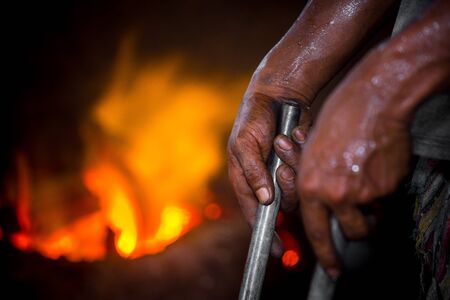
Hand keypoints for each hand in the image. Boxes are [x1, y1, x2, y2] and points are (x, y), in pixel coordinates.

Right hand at [227, 92, 309, 255]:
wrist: (277, 95)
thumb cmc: (253, 117)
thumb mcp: (244, 142)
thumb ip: (252, 171)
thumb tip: (265, 200)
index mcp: (246, 180)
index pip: (255, 214)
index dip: (266, 234)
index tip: (278, 252)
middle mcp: (266, 181)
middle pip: (283, 203)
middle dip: (287, 186)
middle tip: (283, 166)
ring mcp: (284, 172)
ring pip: (299, 189)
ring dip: (294, 164)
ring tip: (287, 140)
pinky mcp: (300, 163)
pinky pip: (308, 170)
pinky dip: (302, 152)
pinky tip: (296, 133)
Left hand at [296, 51, 412, 277]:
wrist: (372, 102)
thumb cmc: (338, 121)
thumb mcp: (311, 151)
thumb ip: (313, 182)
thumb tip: (316, 202)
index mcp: (311, 187)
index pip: (316, 232)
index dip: (326, 254)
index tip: (333, 267)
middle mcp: (335, 194)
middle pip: (352, 233)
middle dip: (358, 231)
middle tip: (361, 219)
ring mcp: (364, 191)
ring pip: (372, 217)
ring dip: (372, 209)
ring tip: (368, 182)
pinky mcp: (387, 185)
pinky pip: (386, 198)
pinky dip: (383, 189)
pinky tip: (377, 166)